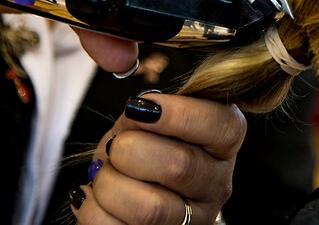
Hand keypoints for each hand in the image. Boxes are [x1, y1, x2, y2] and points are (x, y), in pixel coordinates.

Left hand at [72, 92, 246, 223]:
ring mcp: (192, 221)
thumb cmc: (143, 147)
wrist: (131, 187)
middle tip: (116, 146)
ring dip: (110, 183)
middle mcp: (216, 185)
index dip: (179, 114)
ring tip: (105, 174)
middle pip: (180, 166)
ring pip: (149, 208)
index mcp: (223, 145)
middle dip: (130, 149)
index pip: (224, 127)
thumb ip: (148, 111)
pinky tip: (99, 197)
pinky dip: (94, 208)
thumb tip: (139, 111)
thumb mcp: (148, 120)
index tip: (139, 106)